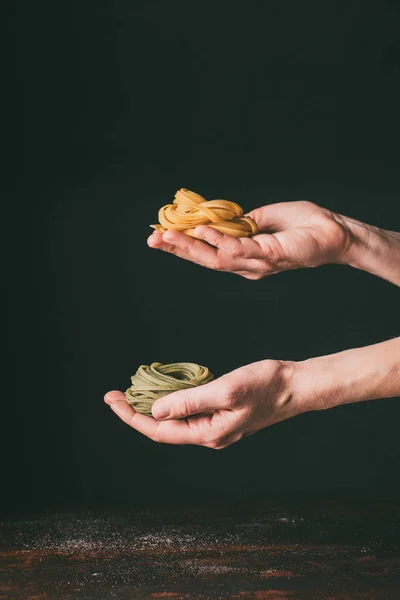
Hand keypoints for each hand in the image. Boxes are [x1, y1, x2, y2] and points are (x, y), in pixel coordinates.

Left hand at [104, 359, 299, 448]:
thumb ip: (189, 401)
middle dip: (137, 411)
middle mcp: (209, 434)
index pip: (160, 430)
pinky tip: (165, 389)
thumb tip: (156, 410)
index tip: (113, 400)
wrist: (294, 386)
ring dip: (153, 406)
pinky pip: (189, 410)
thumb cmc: (265, 387)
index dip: (133, 417)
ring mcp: (215, 424)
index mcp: (208, 434)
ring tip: (133, 391)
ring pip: (175, 419)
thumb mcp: (225, 390)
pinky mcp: (221, 412)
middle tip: (114, 394)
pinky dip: (172, 399)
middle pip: (163, 427)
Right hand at [147, 201, 350, 278]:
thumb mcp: (264, 219)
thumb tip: (220, 217)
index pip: (207, 253)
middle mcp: (246, 266)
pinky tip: (200, 230)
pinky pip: (237, 249)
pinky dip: (217, 239)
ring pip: (215, 259)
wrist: (333, 232)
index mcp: (243, 257)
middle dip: (177, 250)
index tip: (160, 234)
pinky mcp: (268, 257)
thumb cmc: (303, 224)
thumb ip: (242, 222)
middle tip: (152, 239)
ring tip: (167, 234)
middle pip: (205, 260)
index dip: (183, 245)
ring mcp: (256, 264)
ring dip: (189, 246)